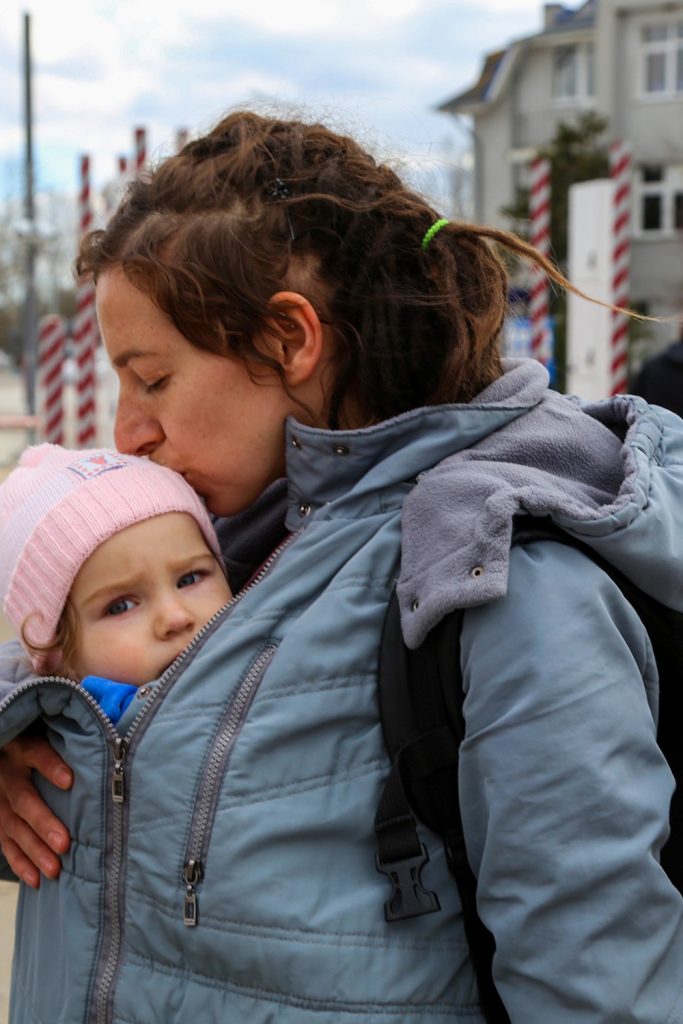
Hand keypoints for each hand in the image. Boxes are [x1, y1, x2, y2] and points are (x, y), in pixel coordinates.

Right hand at [0, 732, 72, 887]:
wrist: (3, 749)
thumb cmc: (38, 739)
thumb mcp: (49, 732)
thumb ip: (71, 739)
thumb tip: (110, 748)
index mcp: (22, 748)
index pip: (37, 753)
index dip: (51, 767)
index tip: (69, 781)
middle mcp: (8, 774)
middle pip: (24, 799)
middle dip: (43, 823)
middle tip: (64, 844)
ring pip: (13, 826)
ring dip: (33, 850)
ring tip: (54, 869)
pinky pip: (5, 843)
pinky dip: (20, 862)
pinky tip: (36, 879)